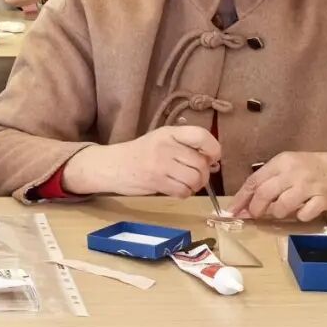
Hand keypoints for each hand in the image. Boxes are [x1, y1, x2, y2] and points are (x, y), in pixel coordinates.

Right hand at [62, 126, 220, 196]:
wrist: (112, 165)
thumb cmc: (141, 153)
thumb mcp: (161, 140)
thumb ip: (184, 146)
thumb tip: (213, 161)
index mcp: (169, 132)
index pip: (201, 136)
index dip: (213, 149)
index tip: (211, 158)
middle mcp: (166, 146)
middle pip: (201, 163)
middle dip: (204, 174)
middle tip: (195, 176)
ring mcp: (160, 164)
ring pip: (195, 179)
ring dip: (195, 186)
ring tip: (185, 183)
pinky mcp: (156, 181)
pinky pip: (183, 191)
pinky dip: (184, 194)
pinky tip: (176, 189)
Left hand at [229, 150, 326, 221]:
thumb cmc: (311, 167)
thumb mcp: (288, 165)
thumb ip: (268, 179)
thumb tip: (246, 200)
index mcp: (282, 162)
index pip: (255, 180)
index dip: (241, 197)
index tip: (232, 210)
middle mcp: (294, 172)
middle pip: (264, 194)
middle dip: (255, 209)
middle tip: (254, 215)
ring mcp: (309, 186)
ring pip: (282, 207)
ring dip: (277, 213)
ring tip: (281, 210)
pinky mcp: (323, 199)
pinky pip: (304, 215)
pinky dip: (299, 216)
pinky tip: (302, 211)